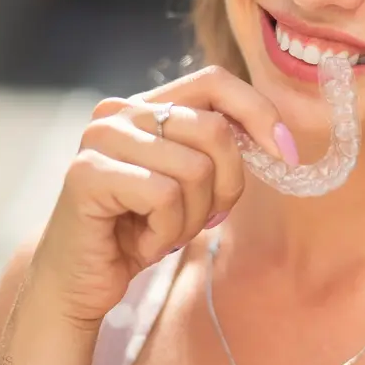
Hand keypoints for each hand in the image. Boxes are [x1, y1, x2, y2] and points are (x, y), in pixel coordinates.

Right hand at [29, 65, 297, 325]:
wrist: (79, 283)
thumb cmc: (139, 230)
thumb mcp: (190, 181)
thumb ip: (218, 150)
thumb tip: (278, 138)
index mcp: (147, 105)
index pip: (215, 81)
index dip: (259, 112)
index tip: (286, 153)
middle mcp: (120, 111)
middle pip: (214, 130)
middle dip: (228, 185)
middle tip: (208, 218)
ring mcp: (100, 138)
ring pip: (195, 168)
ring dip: (194, 216)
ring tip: (166, 231)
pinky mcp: (87, 173)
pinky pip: (165, 197)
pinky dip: (168, 231)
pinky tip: (146, 242)